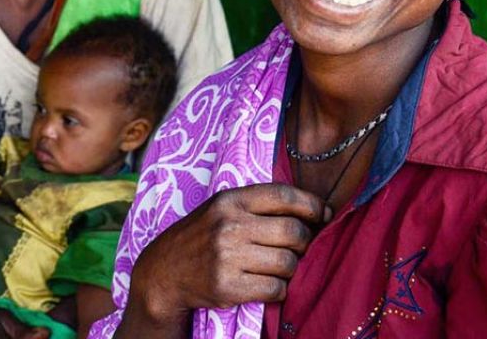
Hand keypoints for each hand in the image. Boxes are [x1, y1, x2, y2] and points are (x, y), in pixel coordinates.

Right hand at [123, 183, 329, 328]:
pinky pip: (275, 289)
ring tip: (274, 267)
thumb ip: (258, 205)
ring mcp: (227, 257)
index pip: (283, 196)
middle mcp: (228, 225)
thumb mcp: (221, 209)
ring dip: (289, 269)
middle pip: (293, 232)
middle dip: (303, 243)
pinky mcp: (227, 286)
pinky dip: (277, 290)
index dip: (311, 205)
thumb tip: (315, 212)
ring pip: (288, 263)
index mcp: (229, 200)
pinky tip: (264, 284)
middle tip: (294, 248)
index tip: (323, 215)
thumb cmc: (201, 237)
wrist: (163, 272)